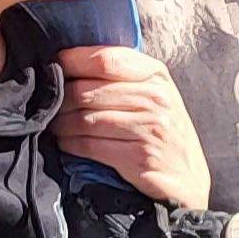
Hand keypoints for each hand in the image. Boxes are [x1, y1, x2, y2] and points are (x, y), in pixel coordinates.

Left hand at [52, 45, 210, 211]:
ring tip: (57, 126)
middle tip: (50, 106)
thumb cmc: (162, 132)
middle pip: (88, 90)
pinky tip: (68, 144)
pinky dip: (71, 145)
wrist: (188, 178)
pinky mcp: (139, 157)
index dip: (72, 62)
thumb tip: (70, 63)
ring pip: (85, 119)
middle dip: (61, 99)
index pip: (105, 59)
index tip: (55, 67)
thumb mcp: (153, 95)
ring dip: (62, 124)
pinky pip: (90, 146)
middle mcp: (155, 98)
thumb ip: (122, 77)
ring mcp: (149, 128)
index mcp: (156, 75)